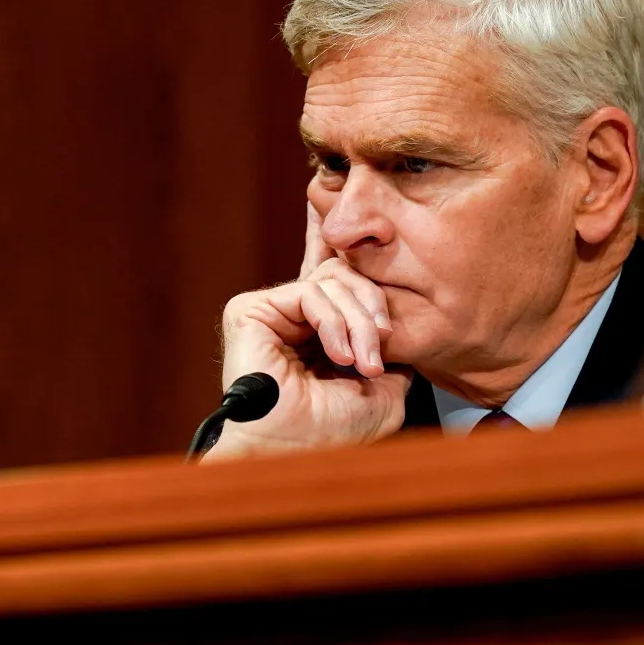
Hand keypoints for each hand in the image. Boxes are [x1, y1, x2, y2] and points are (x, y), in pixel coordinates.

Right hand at [204, 205, 411, 459]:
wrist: (294, 452)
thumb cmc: (332, 433)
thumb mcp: (384, 388)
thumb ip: (388, 346)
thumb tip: (393, 317)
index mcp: (318, 332)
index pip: (332, 275)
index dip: (333, 234)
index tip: (333, 192)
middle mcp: (292, 317)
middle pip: (345, 273)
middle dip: (372, 306)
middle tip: (381, 346)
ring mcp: (270, 312)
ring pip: (333, 281)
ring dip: (360, 322)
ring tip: (365, 363)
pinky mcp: (250, 311)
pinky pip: (311, 292)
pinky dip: (334, 323)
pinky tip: (339, 355)